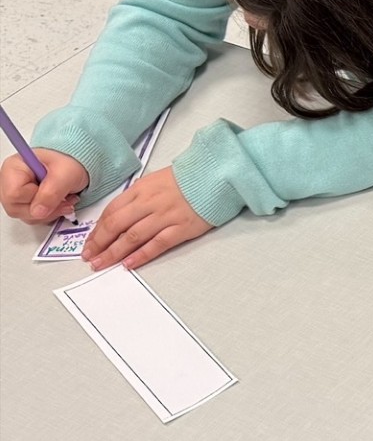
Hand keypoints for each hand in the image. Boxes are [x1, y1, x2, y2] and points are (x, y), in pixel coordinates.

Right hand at [1, 149, 86, 222]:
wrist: (78, 165)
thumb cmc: (70, 162)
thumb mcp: (66, 174)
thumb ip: (51, 192)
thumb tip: (37, 212)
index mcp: (13, 168)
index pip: (13, 194)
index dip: (35, 197)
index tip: (53, 189)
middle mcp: (11, 182)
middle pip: (16, 209)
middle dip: (45, 209)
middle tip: (65, 200)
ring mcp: (18, 195)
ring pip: (26, 216)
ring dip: (50, 213)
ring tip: (66, 200)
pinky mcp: (27, 204)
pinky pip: (34, 218)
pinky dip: (51, 215)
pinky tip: (61, 204)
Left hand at [83, 167, 211, 269]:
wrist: (215, 176)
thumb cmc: (187, 180)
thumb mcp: (154, 181)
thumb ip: (137, 197)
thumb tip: (120, 216)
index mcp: (140, 190)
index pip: (112, 212)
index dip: (97, 230)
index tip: (90, 243)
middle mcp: (149, 203)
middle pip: (117, 226)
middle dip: (99, 244)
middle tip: (90, 257)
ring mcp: (166, 216)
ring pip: (133, 237)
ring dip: (114, 252)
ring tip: (102, 264)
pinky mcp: (182, 228)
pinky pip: (157, 244)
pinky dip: (141, 255)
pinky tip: (129, 264)